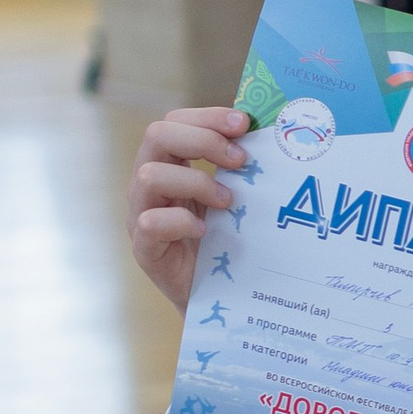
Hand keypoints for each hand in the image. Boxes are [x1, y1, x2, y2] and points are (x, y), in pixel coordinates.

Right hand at [129, 106, 249, 307]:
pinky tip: (206, 231)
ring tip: (228, 202)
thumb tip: (270, 135)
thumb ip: (239, 168)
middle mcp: (149, 184)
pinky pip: (151, 223)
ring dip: (196, 182)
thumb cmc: (227, 241)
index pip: (175, 121)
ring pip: (150, 175)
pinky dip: (181, 221)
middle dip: (203, 140)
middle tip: (240, 160)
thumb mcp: (234, 198)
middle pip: (157, 135)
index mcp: (170, 165)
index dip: (207, 116)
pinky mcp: (145, 249)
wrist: (218, 297)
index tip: (244, 124)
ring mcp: (141, 215)